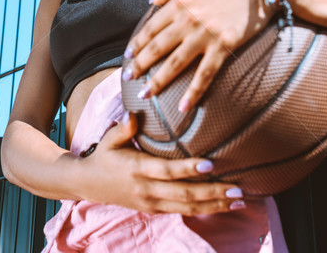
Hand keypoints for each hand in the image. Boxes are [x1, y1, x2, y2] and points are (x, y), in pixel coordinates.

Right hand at [76, 112, 244, 214]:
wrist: (88, 184)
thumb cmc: (103, 156)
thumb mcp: (109, 139)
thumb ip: (123, 128)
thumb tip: (134, 114)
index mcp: (137, 169)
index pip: (167, 171)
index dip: (188, 169)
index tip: (210, 165)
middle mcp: (147, 189)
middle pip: (184, 194)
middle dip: (213, 193)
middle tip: (238, 189)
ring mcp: (151, 203)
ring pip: (187, 207)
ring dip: (215, 205)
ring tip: (239, 201)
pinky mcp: (154, 210)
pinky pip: (183, 211)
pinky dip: (204, 210)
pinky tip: (222, 205)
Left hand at [124, 0, 272, 111]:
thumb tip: (151, 2)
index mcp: (179, 1)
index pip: (151, 27)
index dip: (137, 43)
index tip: (128, 56)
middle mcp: (188, 20)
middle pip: (157, 48)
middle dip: (139, 64)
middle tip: (127, 77)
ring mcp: (205, 35)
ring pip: (175, 63)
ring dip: (158, 81)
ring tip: (145, 94)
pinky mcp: (224, 46)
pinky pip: (205, 74)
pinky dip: (193, 92)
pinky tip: (183, 107)